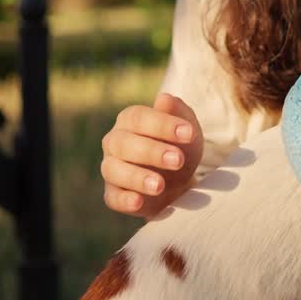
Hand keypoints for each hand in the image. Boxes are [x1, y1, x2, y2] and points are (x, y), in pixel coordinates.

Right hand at [101, 92, 203, 218]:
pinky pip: (113, 197)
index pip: (139, 117)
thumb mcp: (187, 130)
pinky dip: (124, 200)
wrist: (181, 182)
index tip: (188, 133)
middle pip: (124, 143)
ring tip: (160, 185)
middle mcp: (115, 141)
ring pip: (114, 169)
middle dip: (152, 151)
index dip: (163, 124)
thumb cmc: (181, 147)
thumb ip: (178, 112)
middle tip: (178, 160)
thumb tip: (164, 98)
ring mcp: (111, 168)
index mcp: (130, 120)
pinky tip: (138, 201)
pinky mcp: (114, 194)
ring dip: (137, 177)